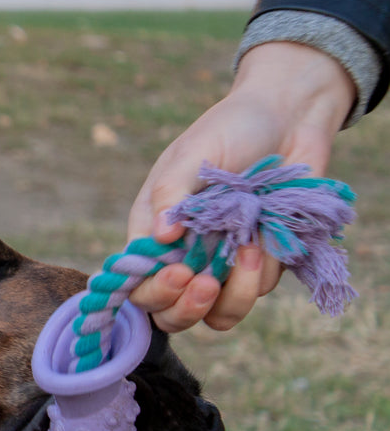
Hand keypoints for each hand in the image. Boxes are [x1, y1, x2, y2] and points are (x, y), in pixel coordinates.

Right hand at [127, 42, 351, 331]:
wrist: (292, 116)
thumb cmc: (232, 128)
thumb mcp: (193, 154)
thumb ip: (171, 195)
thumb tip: (158, 238)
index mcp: (152, 230)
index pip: (138, 281)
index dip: (153, 289)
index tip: (180, 273)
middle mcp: (183, 255)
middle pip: (170, 313)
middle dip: (186, 308)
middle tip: (206, 285)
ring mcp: (222, 263)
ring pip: (218, 314)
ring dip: (234, 296)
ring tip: (250, 251)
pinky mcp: (258, 264)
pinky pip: (258, 289)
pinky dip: (265, 268)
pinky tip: (270, 232)